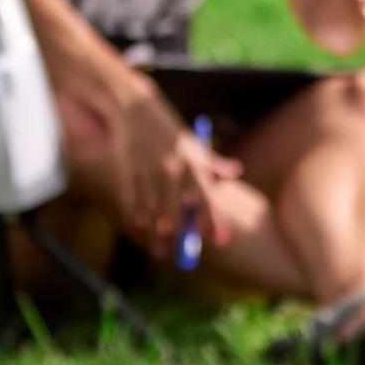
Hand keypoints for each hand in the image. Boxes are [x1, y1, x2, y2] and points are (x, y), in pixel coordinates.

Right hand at [115, 97, 239, 260]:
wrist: (135, 111)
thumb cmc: (170, 132)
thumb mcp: (193, 145)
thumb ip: (214, 164)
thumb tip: (237, 171)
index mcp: (193, 163)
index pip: (208, 198)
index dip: (215, 221)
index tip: (219, 241)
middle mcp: (172, 171)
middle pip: (178, 213)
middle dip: (181, 236)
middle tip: (183, 252)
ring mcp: (148, 174)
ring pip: (153, 215)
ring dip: (156, 235)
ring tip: (160, 250)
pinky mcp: (128, 175)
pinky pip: (134, 206)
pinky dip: (138, 221)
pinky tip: (141, 230)